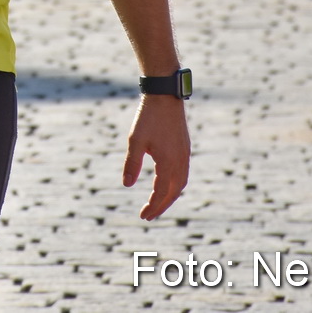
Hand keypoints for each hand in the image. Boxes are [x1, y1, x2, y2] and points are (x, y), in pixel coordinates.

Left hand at [124, 95, 189, 220]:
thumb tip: (126, 185)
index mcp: (169, 163)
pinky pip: (183, 174)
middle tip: (149, 215)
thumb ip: (132, 164)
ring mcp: (185, 155)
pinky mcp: (185, 148)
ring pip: (181, 184)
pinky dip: (175, 185)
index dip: (152, 206)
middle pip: (173, 192)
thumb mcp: (135, 141)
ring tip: (157, 204)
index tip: (143, 216)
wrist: (165, 96)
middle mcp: (180, 162)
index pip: (161, 193)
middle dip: (161, 206)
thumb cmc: (148, 117)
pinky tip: (167, 184)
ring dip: (169, 196)